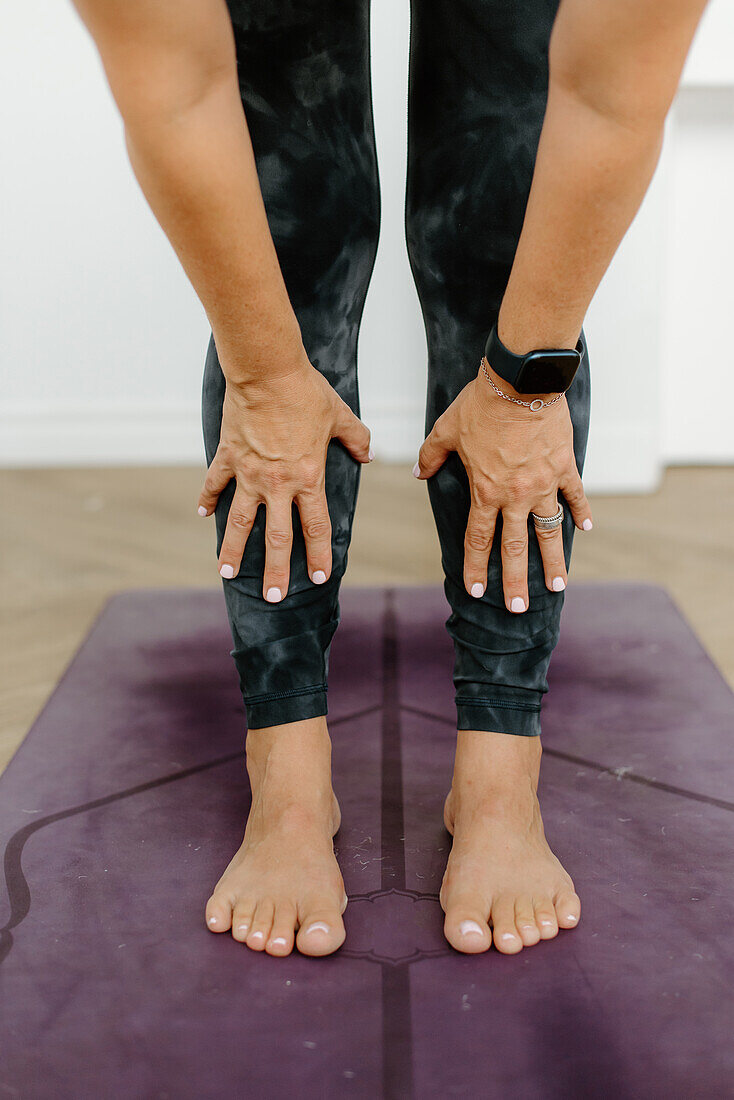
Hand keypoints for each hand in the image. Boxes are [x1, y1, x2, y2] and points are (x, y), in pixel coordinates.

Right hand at [198, 357, 372, 600]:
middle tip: (272, 597)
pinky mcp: (228, 456)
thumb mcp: (340, 415)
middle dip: (274, 571)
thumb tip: (369, 453)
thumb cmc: (306, 392)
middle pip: (276, 538)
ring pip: (239, 522)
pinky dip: (209, 500)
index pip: (316, 527)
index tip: (318, 577)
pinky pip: (216, 484)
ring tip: (227, 574)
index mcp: (307, 478)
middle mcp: (277, 484)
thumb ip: (357, 438)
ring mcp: (249, 473)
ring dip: (233, 550)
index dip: (318, 554)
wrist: (267, 371)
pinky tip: (203, 516)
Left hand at [414, 364, 592, 611]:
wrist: (522, 382)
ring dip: (554, 561)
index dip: (476, 567)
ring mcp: (544, 484)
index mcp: (486, 491)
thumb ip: (431, 455)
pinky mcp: (564, 467)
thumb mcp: (446, 428)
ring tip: (558, 586)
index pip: (478, 539)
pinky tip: (587, 529)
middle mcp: (516, 496)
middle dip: (516, 582)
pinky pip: (575, 496)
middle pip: (516, 548)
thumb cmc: (482, 404)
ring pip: (550, 532)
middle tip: (519, 608)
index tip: (477, 591)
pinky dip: (581, 512)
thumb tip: (418, 472)